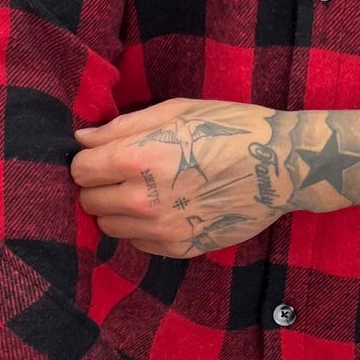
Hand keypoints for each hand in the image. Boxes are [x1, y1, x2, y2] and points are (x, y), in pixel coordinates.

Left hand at [70, 99, 359, 256]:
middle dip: (101, 186)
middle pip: (90, 202)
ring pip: (110, 228)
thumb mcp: (175, 111)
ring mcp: (162, 229)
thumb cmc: (229, 128)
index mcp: (137, 158)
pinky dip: (144, 229)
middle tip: (125, 174)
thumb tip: (81, 138)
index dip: (89, 160)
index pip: (80, 170)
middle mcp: (143, 200)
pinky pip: (139, 244)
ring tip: (146, 192)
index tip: (106, 156)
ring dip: (119, 211)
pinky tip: (167, 209)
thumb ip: (122, 126)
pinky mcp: (181, 248)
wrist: (279, 166)